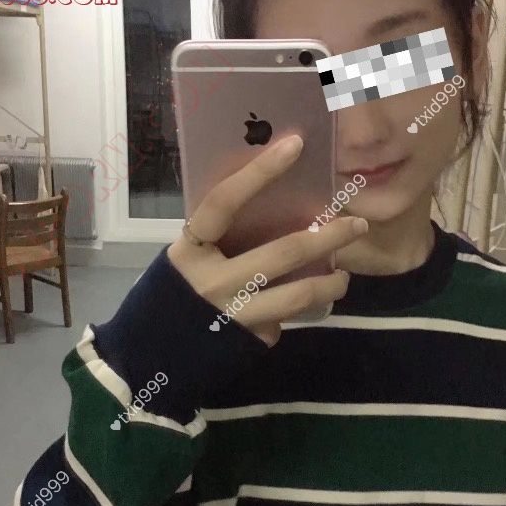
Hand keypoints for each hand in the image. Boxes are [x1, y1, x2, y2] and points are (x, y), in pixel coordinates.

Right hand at [168, 134, 368, 346]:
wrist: (148, 359)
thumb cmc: (167, 300)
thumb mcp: (186, 262)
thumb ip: (219, 244)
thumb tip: (271, 220)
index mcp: (190, 250)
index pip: (225, 202)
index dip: (260, 172)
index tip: (295, 145)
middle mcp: (213, 281)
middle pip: (282, 252)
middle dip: (329, 236)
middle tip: (358, 225)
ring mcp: (234, 314)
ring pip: (298, 294)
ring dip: (331, 282)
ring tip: (344, 276)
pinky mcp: (249, 339)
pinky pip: (285, 319)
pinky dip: (299, 310)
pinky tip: (301, 308)